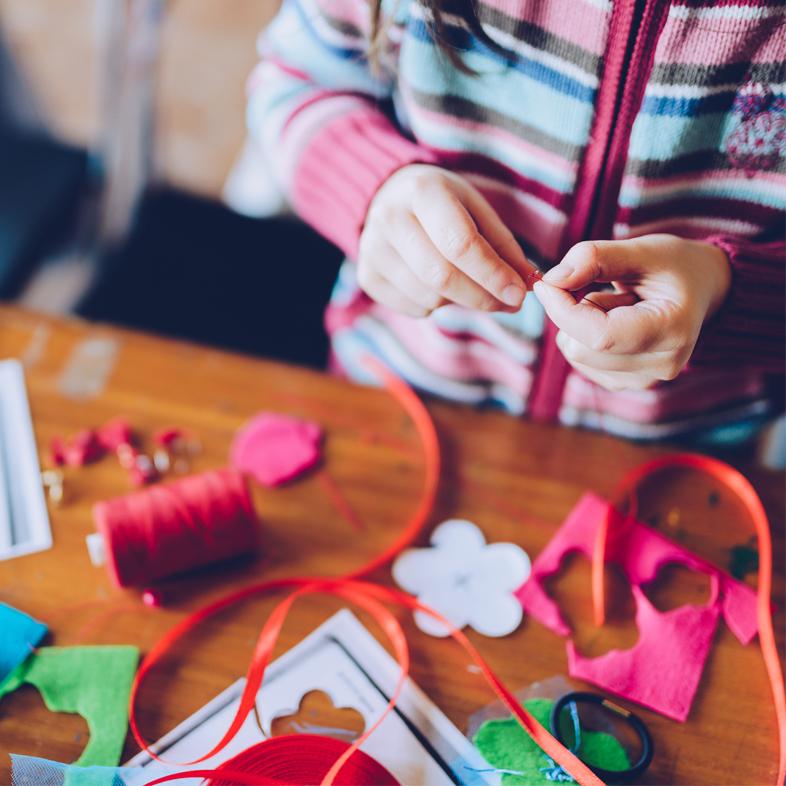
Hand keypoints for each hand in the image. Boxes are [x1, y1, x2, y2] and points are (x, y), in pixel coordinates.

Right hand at [357, 164, 535, 316]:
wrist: (388, 198)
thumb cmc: (443, 204)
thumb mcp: (476, 209)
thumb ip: (503, 247)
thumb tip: (526, 285)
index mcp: (422, 192)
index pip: (460, 244)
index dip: (493, 274)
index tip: (519, 294)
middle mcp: (389, 219)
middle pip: (442, 277)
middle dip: (482, 297)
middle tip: (509, 303)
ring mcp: (372, 250)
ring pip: (429, 298)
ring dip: (460, 301)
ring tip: (468, 282)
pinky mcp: (367, 276)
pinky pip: (414, 309)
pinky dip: (437, 306)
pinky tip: (437, 284)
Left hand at [533, 234, 730, 391]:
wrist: (701, 288)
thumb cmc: (674, 265)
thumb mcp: (642, 249)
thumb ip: (595, 258)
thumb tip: (552, 280)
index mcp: (672, 331)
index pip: (599, 335)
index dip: (563, 309)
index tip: (546, 283)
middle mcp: (661, 365)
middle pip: (581, 348)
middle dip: (571, 312)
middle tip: (594, 285)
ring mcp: (645, 380)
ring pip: (576, 356)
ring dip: (579, 324)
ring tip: (614, 303)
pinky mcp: (627, 383)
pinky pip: (581, 361)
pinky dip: (583, 337)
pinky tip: (613, 320)